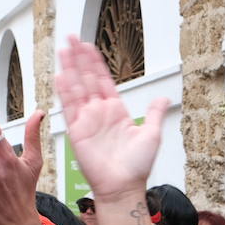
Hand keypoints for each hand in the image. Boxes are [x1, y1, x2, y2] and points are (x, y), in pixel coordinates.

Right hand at [55, 36, 168, 224]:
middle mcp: (99, 112)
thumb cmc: (137, 166)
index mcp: (116, 111)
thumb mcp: (152, 135)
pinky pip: (70, 107)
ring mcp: (87, 120)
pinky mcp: (77, 131)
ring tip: (64, 48)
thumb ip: (154, 113)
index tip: (88, 46)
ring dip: (70, 68)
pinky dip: (65, 90)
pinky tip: (61, 74)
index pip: (103, 80)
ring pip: (76, 87)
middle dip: (79, 57)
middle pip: (87, 78)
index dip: (95, 62)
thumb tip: (164, 98)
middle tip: (71, 37)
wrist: (123, 187)